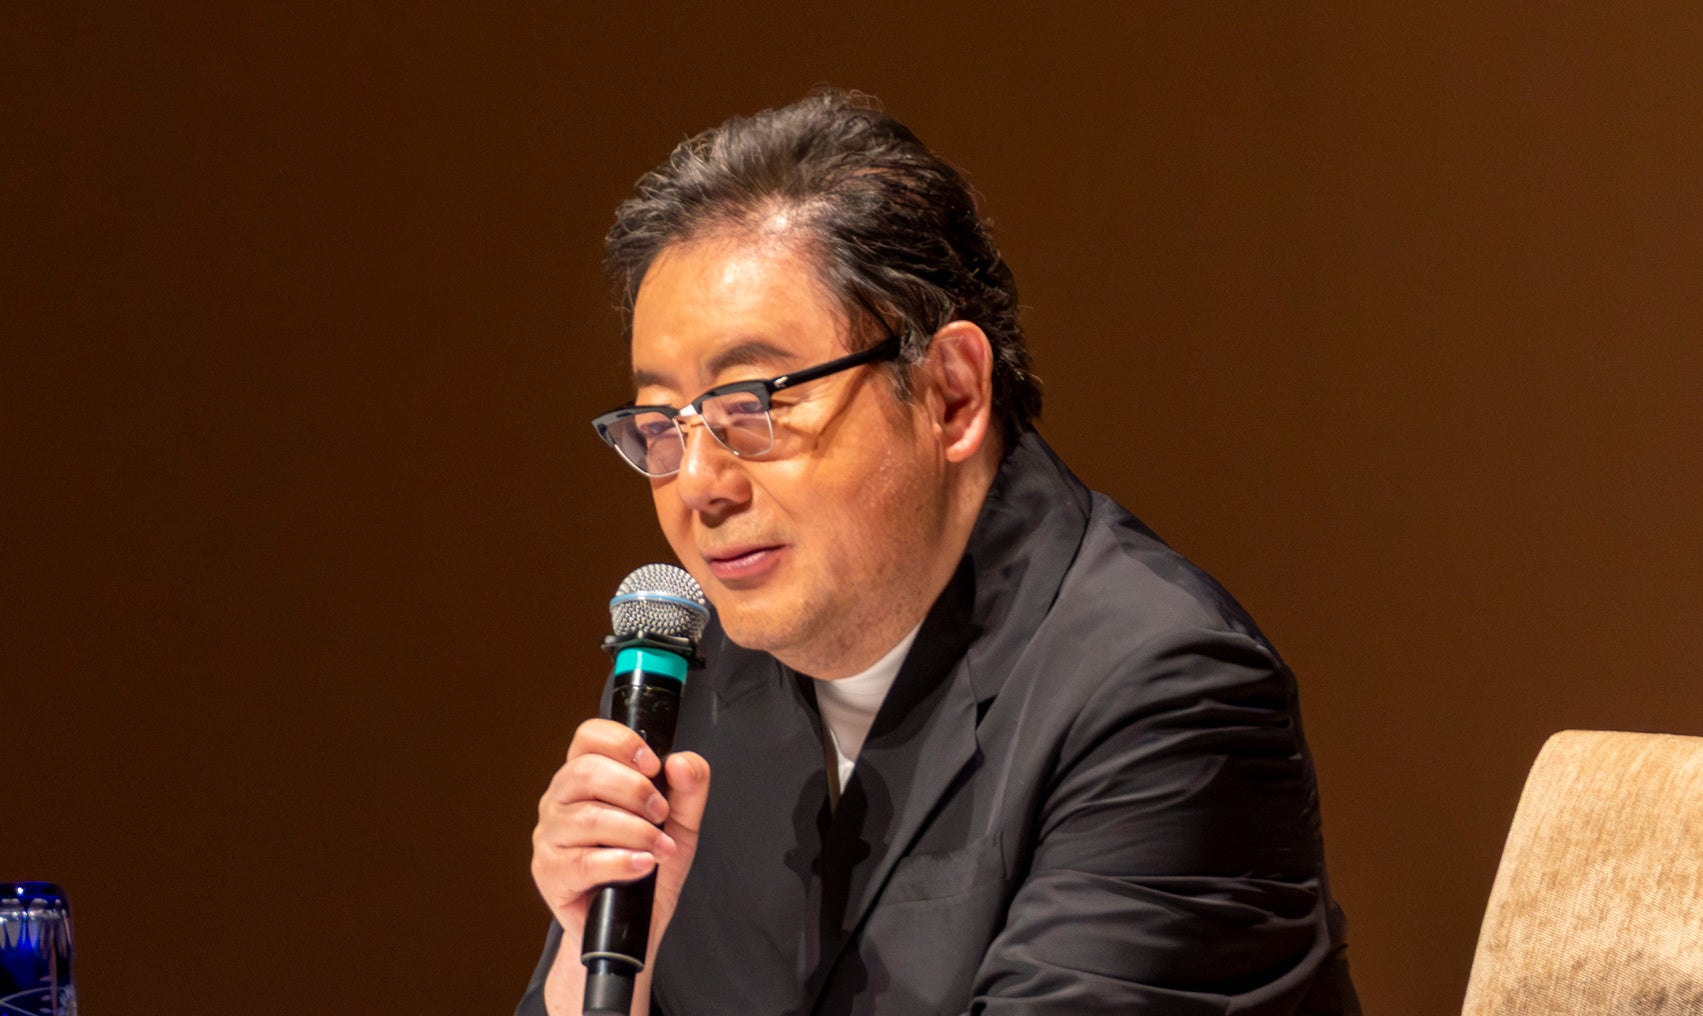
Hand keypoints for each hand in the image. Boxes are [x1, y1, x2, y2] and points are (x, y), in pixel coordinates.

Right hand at [531, 718, 710, 1014]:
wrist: (632, 926)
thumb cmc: (648, 866)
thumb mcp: (680, 824)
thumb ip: (689, 788)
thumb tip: (680, 762)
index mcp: (586, 776)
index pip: (589, 736)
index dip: (621, 742)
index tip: (653, 764)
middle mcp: (560, 800)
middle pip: (584, 771)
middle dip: (633, 789)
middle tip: (661, 813)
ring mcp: (550, 836)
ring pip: (587, 818)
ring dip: (634, 830)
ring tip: (660, 847)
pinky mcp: (549, 872)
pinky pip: (581, 861)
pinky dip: (620, 861)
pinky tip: (642, 866)